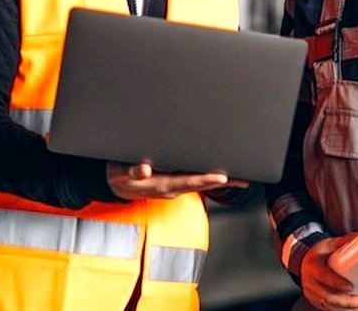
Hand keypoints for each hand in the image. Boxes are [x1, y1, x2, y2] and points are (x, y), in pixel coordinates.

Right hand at [106, 161, 246, 198]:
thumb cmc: (120, 175)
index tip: (221, 178)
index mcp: (161, 184)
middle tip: (241, 178)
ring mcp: (175, 186)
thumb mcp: (121, 172)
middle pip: (201, 185)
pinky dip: (211, 180)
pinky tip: (224, 178)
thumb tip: (144, 170)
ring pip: (201, 184)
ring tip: (241, 178)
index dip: (205, 179)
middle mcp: (172, 187)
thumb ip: (132, 172)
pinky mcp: (175, 183)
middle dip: (221, 182)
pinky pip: (196, 182)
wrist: (116, 184)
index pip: (188, 182)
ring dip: (221, 181)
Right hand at [300, 236, 357, 309]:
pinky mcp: (316, 302)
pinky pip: (331, 309)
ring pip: (330, 306)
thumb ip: (344, 243)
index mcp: (312, 266)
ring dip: (349, 308)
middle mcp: (310, 283)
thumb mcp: (329, 244)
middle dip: (349, 302)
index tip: (350, 287)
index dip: (337, 283)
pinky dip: (345, 310)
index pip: (323, 277)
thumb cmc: (318, 254)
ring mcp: (312, 294)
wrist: (304, 262)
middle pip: (328, 297)